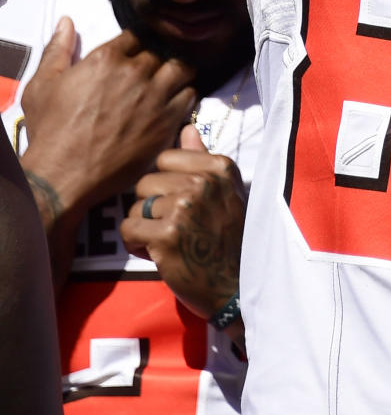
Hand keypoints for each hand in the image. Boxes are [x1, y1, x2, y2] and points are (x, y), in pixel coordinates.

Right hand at [20, 19, 195, 226]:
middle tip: (150, 73)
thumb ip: (57, 50)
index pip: (136, 36)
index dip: (135, 45)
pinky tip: (174, 102)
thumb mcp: (41, 86)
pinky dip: (184, 95)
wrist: (63, 175)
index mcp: (106, 58)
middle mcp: (134, 72)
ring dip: (176, 72)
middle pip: (158, 52)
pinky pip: (189, 96)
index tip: (134, 56)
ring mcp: (154, 96)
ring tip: (170, 81)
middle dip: (154, 60)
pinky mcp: (167, 121)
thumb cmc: (49, 132)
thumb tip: (66, 21)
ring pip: (181, 68)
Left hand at [121, 124, 244, 321]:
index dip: (165, 183)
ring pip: (135, 207)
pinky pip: (128, 229)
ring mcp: (184, 208)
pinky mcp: (166, 236)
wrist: (237, 286)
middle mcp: (202, 182)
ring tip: (168, 241)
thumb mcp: (224, 191)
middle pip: (146, 181)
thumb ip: (202, 158)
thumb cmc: (228, 238)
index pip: (165, 157)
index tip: (181, 203)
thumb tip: (186, 128)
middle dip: (152, 206)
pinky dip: (136, 245)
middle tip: (173, 227)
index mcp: (218, 167)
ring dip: (144, 227)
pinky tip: (157, 254)